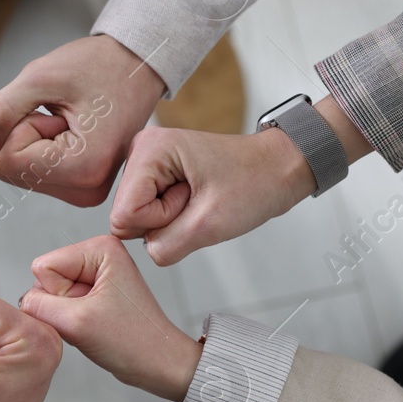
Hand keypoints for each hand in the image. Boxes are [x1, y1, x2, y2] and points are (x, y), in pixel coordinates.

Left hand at [0, 36, 163, 207]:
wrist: (137, 66)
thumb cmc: (98, 66)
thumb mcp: (39, 75)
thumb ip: (3, 109)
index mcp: (83, 168)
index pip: (8, 164)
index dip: (20, 127)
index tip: (54, 111)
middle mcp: (88, 190)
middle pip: (14, 172)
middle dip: (27, 136)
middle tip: (63, 113)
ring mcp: (88, 192)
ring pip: (24, 173)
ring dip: (36, 141)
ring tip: (71, 119)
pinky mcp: (85, 186)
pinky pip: (38, 172)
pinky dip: (44, 148)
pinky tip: (73, 129)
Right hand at [21, 235, 200, 401]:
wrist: (158, 365)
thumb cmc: (134, 341)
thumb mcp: (76, 322)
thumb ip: (38, 306)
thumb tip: (22, 301)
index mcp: (100, 248)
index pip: (43, 266)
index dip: (57, 296)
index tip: (85, 310)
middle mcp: (97, 256)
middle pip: (46, 280)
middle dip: (61, 307)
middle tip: (89, 321)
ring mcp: (94, 276)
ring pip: (51, 295)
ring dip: (65, 317)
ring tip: (93, 326)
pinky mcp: (92, 295)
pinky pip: (61, 307)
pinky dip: (71, 323)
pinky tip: (92, 329)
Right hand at [112, 127, 312, 264]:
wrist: (278, 167)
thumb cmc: (254, 182)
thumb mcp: (209, 225)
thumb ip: (164, 246)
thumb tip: (146, 251)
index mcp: (148, 150)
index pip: (124, 216)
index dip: (161, 221)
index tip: (193, 201)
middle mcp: (140, 150)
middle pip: (128, 216)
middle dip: (166, 220)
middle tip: (199, 200)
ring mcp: (147, 162)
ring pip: (138, 218)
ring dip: (172, 219)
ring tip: (200, 198)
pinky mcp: (156, 175)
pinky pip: (150, 214)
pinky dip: (175, 216)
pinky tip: (195, 199)